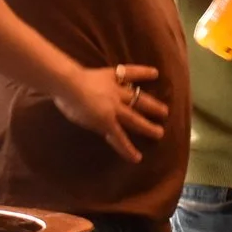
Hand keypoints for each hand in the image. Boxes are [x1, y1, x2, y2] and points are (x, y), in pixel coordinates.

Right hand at [53, 62, 168, 161]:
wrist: (69, 84)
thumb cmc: (66, 79)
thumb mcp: (78, 75)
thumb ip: (82, 82)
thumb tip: (72, 88)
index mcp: (109, 77)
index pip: (129, 73)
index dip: (143, 73)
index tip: (155, 73)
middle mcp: (115, 92)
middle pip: (138, 98)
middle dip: (152, 106)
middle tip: (165, 111)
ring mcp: (114, 108)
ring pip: (135, 118)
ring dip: (148, 127)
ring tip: (160, 134)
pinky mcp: (108, 122)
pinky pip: (120, 138)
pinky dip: (128, 149)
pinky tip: (136, 158)